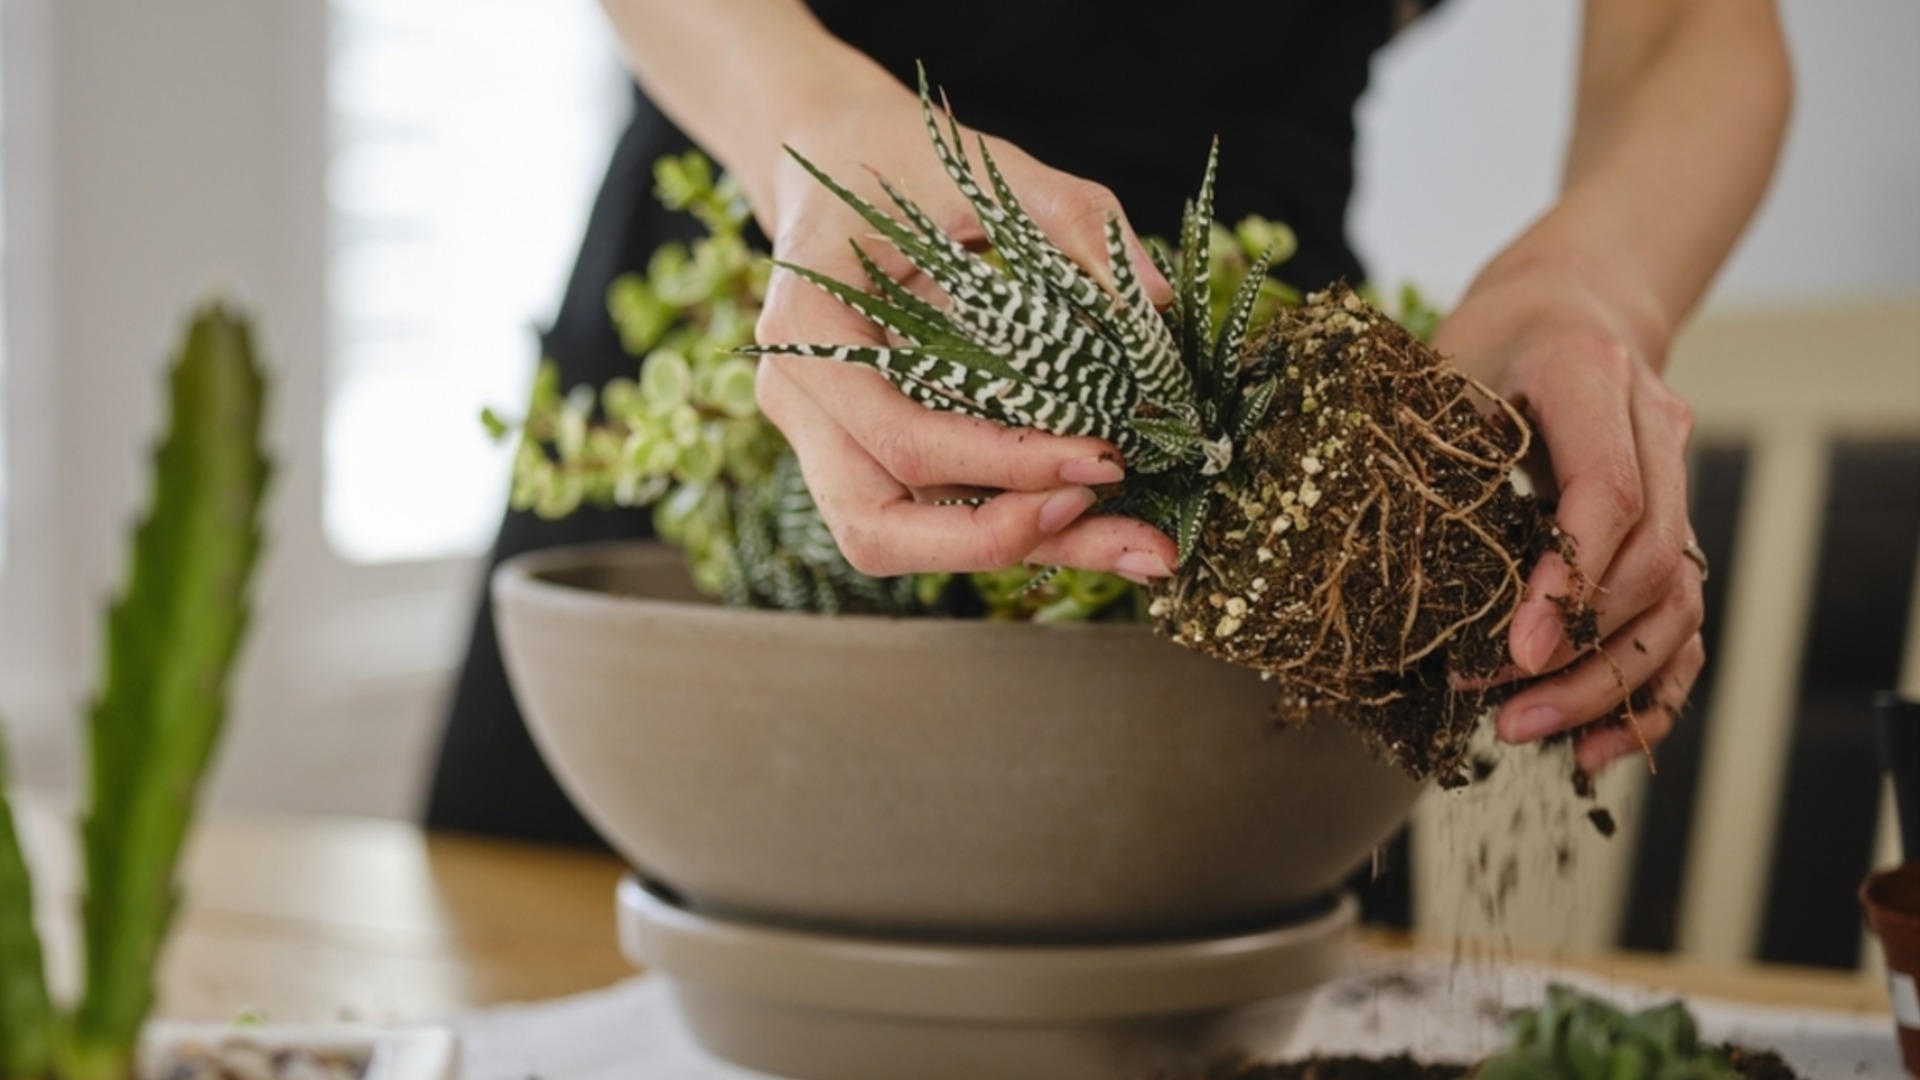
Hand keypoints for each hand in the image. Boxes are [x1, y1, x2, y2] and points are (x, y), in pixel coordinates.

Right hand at [748, 81, 1177, 581]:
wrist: (834, 160)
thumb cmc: (900, 156)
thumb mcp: (982, 166)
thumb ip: (1072, 216)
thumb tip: (1156, 299)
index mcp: (806, 333)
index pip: (900, 438)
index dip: (1003, 464)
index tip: (1106, 458)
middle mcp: (801, 404)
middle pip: (877, 529)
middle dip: (999, 541)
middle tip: (1117, 524)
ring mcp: (825, 440)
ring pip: (904, 543)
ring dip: (1019, 551)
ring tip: (1137, 548)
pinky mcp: (865, 453)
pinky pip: (932, 515)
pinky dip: (1015, 526)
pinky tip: (1104, 524)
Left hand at [1434, 260, 1704, 772]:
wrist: (1570, 306)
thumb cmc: (1487, 339)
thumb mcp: (1437, 368)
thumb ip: (1417, 444)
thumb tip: (1355, 551)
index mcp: (1592, 378)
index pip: (1607, 495)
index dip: (1567, 582)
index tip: (1515, 650)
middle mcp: (1659, 432)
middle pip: (1653, 563)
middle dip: (1578, 652)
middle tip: (1502, 710)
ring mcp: (1680, 484)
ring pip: (1677, 604)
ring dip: (1607, 682)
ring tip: (1525, 731)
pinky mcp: (1675, 530)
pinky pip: (1683, 622)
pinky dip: (1646, 690)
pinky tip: (1596, 748)